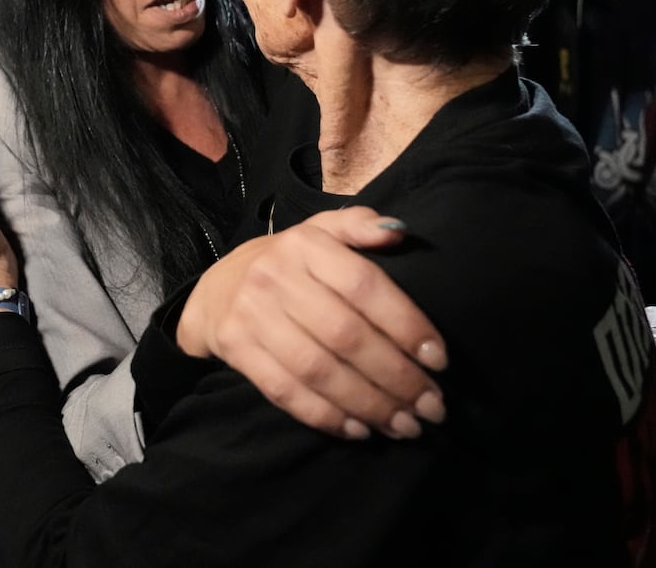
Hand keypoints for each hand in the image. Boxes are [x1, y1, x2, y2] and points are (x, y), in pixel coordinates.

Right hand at [175, 207, 447, 440]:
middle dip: (395, 377)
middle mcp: (275, 276)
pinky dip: (326, 416)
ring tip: (406, 425)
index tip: (439, 360)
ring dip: (368, 404)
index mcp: (306, 244)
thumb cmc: (288, 265)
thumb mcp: (320, 232)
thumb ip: (359, 226)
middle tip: (432, 406)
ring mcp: (251, 314)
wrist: (216, 289)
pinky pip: (285, 392)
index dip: (406, 324)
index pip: (365, 286)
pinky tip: (360, 429)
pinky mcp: (235, 348)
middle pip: (345, 335)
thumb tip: (398, 232)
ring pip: (319, 370)